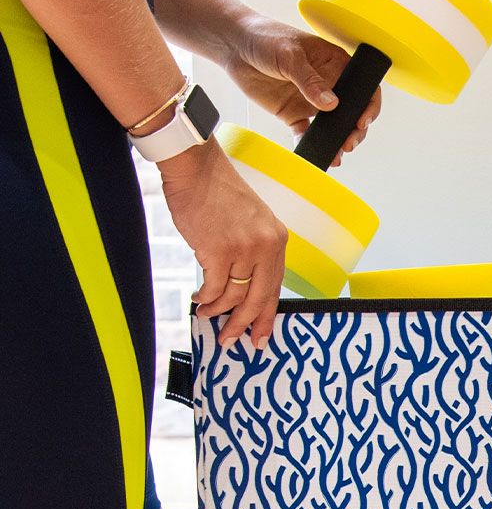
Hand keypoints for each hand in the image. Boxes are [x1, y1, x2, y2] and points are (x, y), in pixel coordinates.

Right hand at [158, 137, 287, 346]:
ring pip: (233, 295)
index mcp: (277, 239)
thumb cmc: (218, 194)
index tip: (261, 336)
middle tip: (231, 339)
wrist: (196, 169)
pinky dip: (205, 298)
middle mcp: (266, 245)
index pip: (276, 287)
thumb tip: (243, 289)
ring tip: (206, 312)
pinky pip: (213, 288)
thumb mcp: (252, 222)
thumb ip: (255, 251)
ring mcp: (243, 249)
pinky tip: (198, 299)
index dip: (267, 315)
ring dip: (217, 310)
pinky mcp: (218, 250)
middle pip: (259, 298)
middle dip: (244, 324)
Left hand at [224, 13, 381, 166]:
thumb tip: (332, 104)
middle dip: (354, 131)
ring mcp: (312, 102)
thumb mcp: (290, 55)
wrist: (234, 46)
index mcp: (336, 64)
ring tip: (335, 155)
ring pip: (332, 127)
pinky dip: (309, 145)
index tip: (362, 121)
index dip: (369, 105)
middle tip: (349, 144)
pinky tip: (311, 152)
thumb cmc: (266, 38)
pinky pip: (306, 134)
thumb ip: (310, 80)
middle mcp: (329, 85)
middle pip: (351, 112)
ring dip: (336, 142)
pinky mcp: (294, 115)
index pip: (363, 86)